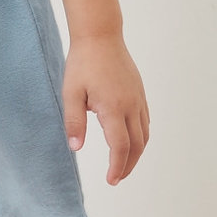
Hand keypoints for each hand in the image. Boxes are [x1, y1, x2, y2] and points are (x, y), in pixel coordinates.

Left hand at [60, 34, 148, 185]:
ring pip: (145, 134)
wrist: (100, 36)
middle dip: (128, 165)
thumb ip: (74, 122)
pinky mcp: (140, 93)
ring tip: (123, 165)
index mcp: (113, 108)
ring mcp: (138, 99)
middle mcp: (131, 106)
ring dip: (136, 153)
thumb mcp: (71, 93)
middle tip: (117, 178)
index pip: (120, 147)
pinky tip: (130, 141)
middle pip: (137, 145)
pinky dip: (140, 137)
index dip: (117, 167)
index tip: (111, 180)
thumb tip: (76, 148)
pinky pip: (145, 121)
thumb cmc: (82, 63)